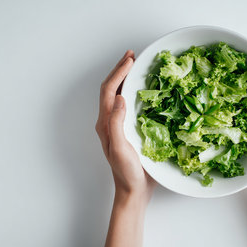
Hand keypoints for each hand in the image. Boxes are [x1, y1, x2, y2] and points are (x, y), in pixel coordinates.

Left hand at [96, 50, 155, 202]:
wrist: (133, 190)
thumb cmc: (127, 173)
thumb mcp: (120, 148)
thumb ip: (116, 123)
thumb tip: (119, 97)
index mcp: (105, 124)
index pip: (109, 91)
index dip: (119, 73)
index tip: (131, 60)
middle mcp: (109, 122)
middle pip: (110, 89)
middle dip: (119, 70)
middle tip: (131, 56)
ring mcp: (118, 126)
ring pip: (117, 95)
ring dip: (124, 78)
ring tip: (134, 66)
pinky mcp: (128, 130)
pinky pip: (127, 104)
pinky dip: (132, 91)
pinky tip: (141, 89)